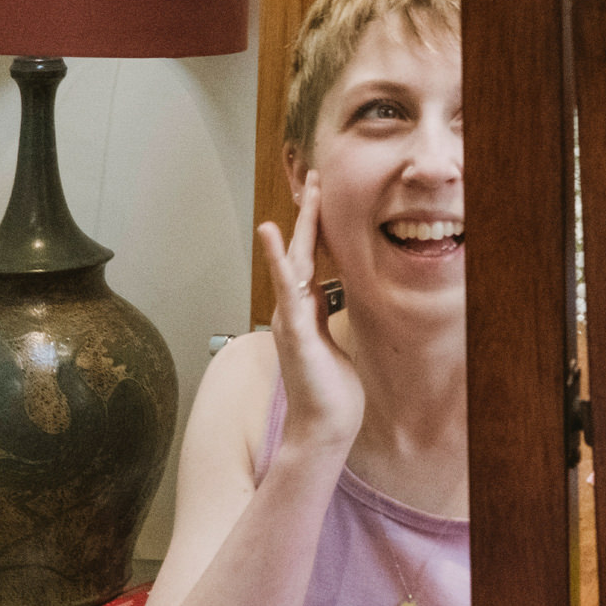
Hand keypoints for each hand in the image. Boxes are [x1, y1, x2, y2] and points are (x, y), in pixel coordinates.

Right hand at [256, 176, 364, 457]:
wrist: (323, 428)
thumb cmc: (331, 392)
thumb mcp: (333, 344)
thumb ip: (327, 318)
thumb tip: (333, 299)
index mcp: (305, 311)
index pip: (310, 259)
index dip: (315, 227)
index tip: (321, 196)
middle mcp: (293, 309)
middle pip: (300, 251)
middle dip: (309, 214)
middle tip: (315, 177)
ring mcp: (290, 318)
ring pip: (294, 261)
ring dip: (299, 225)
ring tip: (304, 191)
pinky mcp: (294, 330)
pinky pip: (286, 287)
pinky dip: (277, 258)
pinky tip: (272, 233)